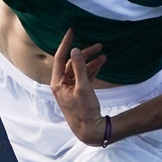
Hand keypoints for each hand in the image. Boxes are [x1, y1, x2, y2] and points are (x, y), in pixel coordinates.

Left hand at [50, 29, 109, 144]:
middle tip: (98, 45)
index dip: (66, 44)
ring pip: (79, 69)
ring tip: (104, 53)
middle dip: (84, 54)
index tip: (71, 31)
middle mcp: (62, 84)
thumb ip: (79, 68)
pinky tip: (102, 62)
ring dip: (91, 61)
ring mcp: (70, 88)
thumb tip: (75, 51)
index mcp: (58, 83)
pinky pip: (84, 76)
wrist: (89, 130)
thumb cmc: (84, 111)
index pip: (59, 58)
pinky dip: (92, 70)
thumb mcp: (82, 88)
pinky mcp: (79, 92)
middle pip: (72, 63)